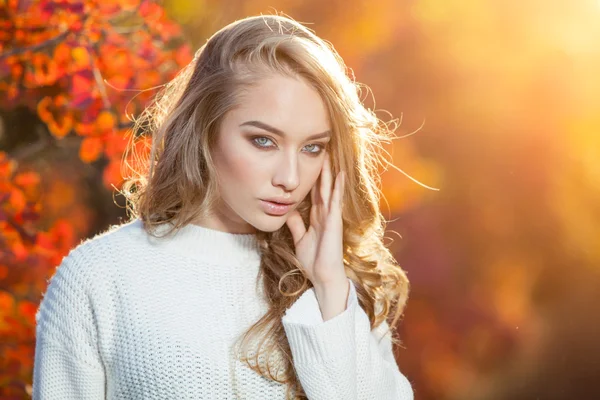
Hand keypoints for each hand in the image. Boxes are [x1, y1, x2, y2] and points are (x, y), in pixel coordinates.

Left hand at [285, 152, 346, 288]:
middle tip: (322, 151)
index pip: (315, 193)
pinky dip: (337, 188)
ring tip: (330, 155)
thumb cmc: (314, 261)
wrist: (323, 276)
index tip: (310, 162)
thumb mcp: (299, 239)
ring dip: (330, 173)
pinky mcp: (334, 222)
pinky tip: (339, 175)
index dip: (313, 178)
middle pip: (323, 187)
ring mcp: (331, 217)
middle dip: (322, 170)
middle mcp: (326, 214)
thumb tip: (288, 211)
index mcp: (318, 217)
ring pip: (330, 190)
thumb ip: (296, 224)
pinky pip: (335, 201)